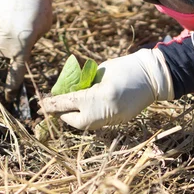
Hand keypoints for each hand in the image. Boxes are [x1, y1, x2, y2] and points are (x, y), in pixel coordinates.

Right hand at [0, 0, 52, 100]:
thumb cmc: (41, 4)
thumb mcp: (44, 26)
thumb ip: (33, 41)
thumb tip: (24, 46)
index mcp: (22, 45)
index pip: (16, 71)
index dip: (13, 85)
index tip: (9, 96)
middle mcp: (6, 41)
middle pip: (4, 55)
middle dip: (11, 50)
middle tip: (21, 34)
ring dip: (3, 38)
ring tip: (14, 21)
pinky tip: (7, 12)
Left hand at [39, 49, 174, 129]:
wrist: (153, 76)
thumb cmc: (125, 67)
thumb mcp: (100, 72)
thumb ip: (84, 84)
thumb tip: (67, 93)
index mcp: (99, 95)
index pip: (68, 103)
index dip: (52, 104)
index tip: (40, 105)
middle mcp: (104, 111)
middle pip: (75, 121)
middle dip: (62, 115)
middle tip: (52, 109)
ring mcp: (113, 119)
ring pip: (86, 125)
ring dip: (74, 119)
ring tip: (66, 110)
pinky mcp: (119, 121)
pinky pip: (97, 123)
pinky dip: (87, 118)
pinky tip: (83, 111)